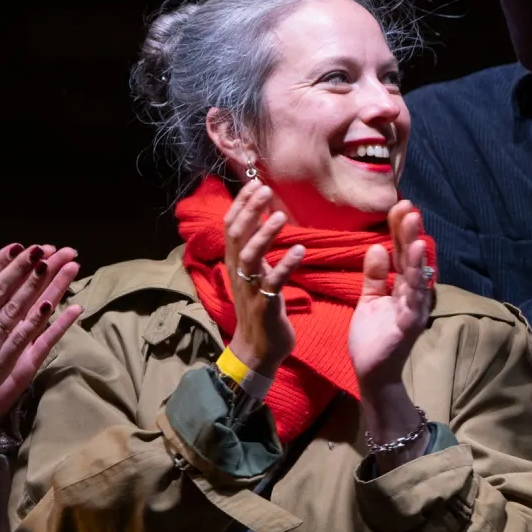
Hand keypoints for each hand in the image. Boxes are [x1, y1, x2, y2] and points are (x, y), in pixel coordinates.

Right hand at [0, 244, 83, 444]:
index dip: (1, 262)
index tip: (19, 247)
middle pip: (2, 290)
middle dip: (24, 266)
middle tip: (44, 248)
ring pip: (17, 308)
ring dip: (36, 285)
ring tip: (54, 265)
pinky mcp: (4, 360)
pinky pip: (25, 335)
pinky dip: (38, 319)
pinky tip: (53, 303)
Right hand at [223, 179, 306, 376]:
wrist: (259, 349)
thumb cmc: (261, 308)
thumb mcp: (256, 275)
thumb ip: (256, 250)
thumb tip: (261, 220)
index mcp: (235, 264)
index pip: (232, 227)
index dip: (241, 204)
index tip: (255, 182)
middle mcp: (238, 273)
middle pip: (236, 235)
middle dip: (249, 211)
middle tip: (266, 190)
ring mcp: (249, 289)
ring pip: (250, 256)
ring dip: (264, 234)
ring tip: (280, 216)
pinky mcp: (265, 304)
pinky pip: (273, 281)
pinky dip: (285, 265)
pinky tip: (299, 250)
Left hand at [348, 201, 435, 391]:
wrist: (372, 373)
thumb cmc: (372, 337)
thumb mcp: (369, 300)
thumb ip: (374, 276)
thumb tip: (376, 248)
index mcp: (401, 287)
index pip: (401, 253)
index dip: (400, 230)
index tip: (398, 206)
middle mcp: (412, 295)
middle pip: (411, 259)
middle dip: (410, 233)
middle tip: (408, 207)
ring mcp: (413, 309)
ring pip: (416, 276)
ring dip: (416, 253)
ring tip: (415, 229)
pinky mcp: (409, 325)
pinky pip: (412, 301)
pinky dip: (416, 283)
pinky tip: (416, 268)